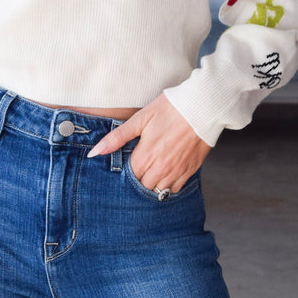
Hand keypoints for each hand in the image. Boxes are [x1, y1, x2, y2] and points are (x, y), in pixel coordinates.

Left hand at [87, 93, 210, 193]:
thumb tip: (95, 152)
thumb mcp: (140, 119)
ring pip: (158, 191)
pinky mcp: (190, 171)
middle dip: (137, 179)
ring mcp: (176, 172)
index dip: (124, 171)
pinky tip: (165, 173)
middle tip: (137, 166)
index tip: (126, 162)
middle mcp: (160, 168)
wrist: (202, 106)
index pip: (128, 177)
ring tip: (150, 170)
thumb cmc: (170, 108)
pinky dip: (167, 186)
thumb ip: (117, 138)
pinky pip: (175, 189)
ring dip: (151, 184)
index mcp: (145, 156)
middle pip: (141, 187)